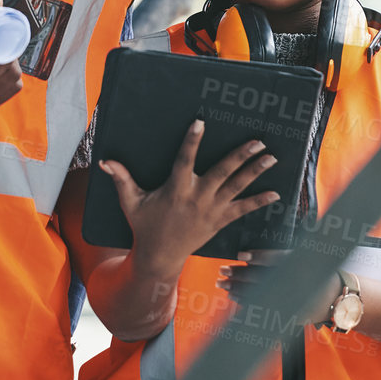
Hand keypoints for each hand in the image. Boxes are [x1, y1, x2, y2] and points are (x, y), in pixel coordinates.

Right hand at [0, 0, 22, 117]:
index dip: (7, 43)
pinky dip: (8, 79)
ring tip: (2, 51)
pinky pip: (6, 93)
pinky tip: (0, 69)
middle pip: (8, 71)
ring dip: (11, 65)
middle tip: (5, 38)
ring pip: (11, 83)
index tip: (6, 30)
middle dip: (11, 52)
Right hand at [99, 121, 279, 275]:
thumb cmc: (144, 226)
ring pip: (237, 188)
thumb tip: (104, 161)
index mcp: (176, 190)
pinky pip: (242, 210)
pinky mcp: (220, 221)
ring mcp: (211, 211)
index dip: (192, 141)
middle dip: (241, 157)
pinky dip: (259, 202)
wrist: (160, 257)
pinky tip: (276, 193)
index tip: (200, 122)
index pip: (185, 161)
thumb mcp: (131, 203)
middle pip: (222, 173)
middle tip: (258, 141)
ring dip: (255, 172)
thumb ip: (121, 179)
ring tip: (271, 157)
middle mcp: (197, 198)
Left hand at [217, 255, 338, 325]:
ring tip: (223, 284)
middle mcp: (294, 281)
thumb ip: (285, 257)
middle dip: (239, 274)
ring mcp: (292, 299)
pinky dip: (247, 303)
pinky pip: (263, 309)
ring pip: (259, 293)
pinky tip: (235, 298)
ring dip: (238, 289)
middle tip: (222, 270)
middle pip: (261, 277)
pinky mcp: (289, 314)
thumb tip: (252, 256)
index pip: (274, 259)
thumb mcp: (308, 258)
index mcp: (301, 264)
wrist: (339, 298)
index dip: (256, 256)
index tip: (240, 255)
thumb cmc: (321, 274)